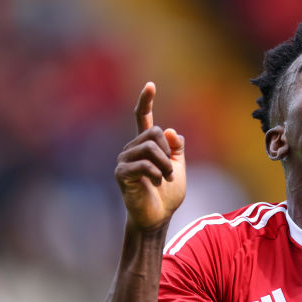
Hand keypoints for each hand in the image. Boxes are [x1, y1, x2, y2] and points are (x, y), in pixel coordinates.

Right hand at [114, 82, 186, 229]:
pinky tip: (157, 183)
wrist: (157, 216)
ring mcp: (124, 160)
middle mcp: (132, 149)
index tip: (150, 85)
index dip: (146, 102)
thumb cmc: (167, 195)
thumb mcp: (178, 168)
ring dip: (165, 165)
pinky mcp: (122, 173)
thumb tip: (170, 130)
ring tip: (165, 179)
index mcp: (145, 145)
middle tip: (170, 172)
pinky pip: (144, 164)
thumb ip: (176, 149)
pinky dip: (157, 174)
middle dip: (168, 153)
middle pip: (154, 133)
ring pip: (150, 147)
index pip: (143, 118)